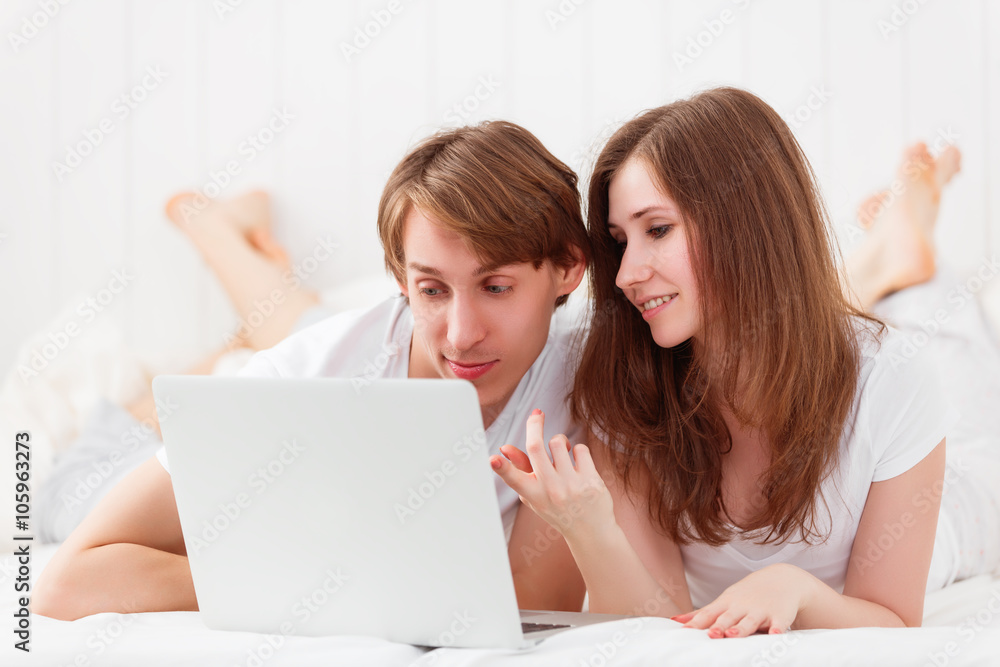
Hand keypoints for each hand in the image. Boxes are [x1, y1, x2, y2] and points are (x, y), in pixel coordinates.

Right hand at [490, 409, 615, 540]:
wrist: (590, 531)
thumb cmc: (558, 509)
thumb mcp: (535, 495)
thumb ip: (521, 470)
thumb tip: (504, 448)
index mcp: (533, 494)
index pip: (513, 479)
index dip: (501, 467)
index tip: (492, 459)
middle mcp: (550, 490)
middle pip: (536, 446)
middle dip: (534, 424)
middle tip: (537, 414)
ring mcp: (571, 485)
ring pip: (559, 442)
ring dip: (560, 441)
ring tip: (563, 452)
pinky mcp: (591, 481)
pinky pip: (580, 448)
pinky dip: (578, 451)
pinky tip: (579, 464)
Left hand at [671, 564, 813, 637]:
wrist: (782, 579)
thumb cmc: (746, 595)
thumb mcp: (724, 601)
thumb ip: (701, 614)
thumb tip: (675, 621)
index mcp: (726, 604)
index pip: (708, 614)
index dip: (697, 623)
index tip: (685, 631)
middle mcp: (741, 607)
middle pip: (727, 618)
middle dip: (718, 626)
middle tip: (709, 635)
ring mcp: (760, 611)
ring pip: (749, 622)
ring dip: (740, 629)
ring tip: (732, 635)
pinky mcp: (779, 616)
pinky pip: (778, 624)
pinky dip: (777, 630)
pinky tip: (775, 635)